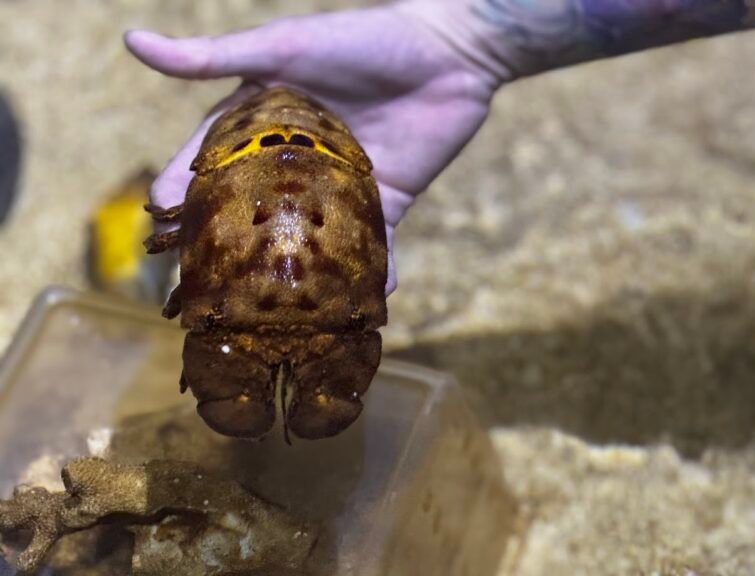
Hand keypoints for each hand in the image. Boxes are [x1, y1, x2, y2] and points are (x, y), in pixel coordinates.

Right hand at [124, 4, 495, 294]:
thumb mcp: (283, 48)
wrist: (448, 52)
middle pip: (253, 214)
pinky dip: (368, 276)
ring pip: (307, 241)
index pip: (211, 166)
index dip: (182, 195)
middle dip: (228, 250)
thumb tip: (132, 40)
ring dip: (291, 276)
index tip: (157, 226)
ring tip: (267, 313)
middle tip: (200, 286)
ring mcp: (340, 189)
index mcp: (265, 127)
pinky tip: (353, 306)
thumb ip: (214, 58)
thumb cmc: (361, 40)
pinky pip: (371, 248)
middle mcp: (297, 165)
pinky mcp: (384, 203)